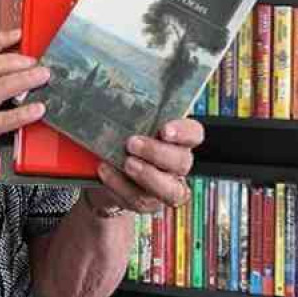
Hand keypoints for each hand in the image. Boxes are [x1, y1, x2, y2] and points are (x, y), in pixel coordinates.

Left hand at [89, 118, 203, 213]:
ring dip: (147, 176)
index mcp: (176, 140)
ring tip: (126, 163)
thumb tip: (110, 93)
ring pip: (170, 190)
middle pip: (182, 162)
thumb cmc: (118, 140)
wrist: (103, 172)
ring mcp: (165, 187)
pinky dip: (120, 185)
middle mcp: (176, 164)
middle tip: (132, 143)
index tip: (165, 130)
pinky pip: (139, 200)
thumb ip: (127, 113)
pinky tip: (105, 171)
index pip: (194, 133)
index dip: (184, 132)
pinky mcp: (147, 203)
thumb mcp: (124, 122)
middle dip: (158, 153)